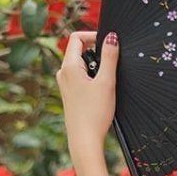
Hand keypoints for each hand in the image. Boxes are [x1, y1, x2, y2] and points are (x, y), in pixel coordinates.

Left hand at [55, 29, 119, 154]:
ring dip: (95, 67)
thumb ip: (110, 57)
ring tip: (106, 83)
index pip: (77, 37)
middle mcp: (63, 73)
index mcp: (69, 66)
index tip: (109, 44)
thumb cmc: (95, 113)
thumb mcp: (106, 82)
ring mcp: (65, 84)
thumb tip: (112, 37)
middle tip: (111, 67)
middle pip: (79, 50)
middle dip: (96, 53)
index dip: (93, 35)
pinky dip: (92, 78)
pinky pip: (80, 77)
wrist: (85, 140)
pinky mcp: (70, 94)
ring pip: (81, 65)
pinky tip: (101, 93)